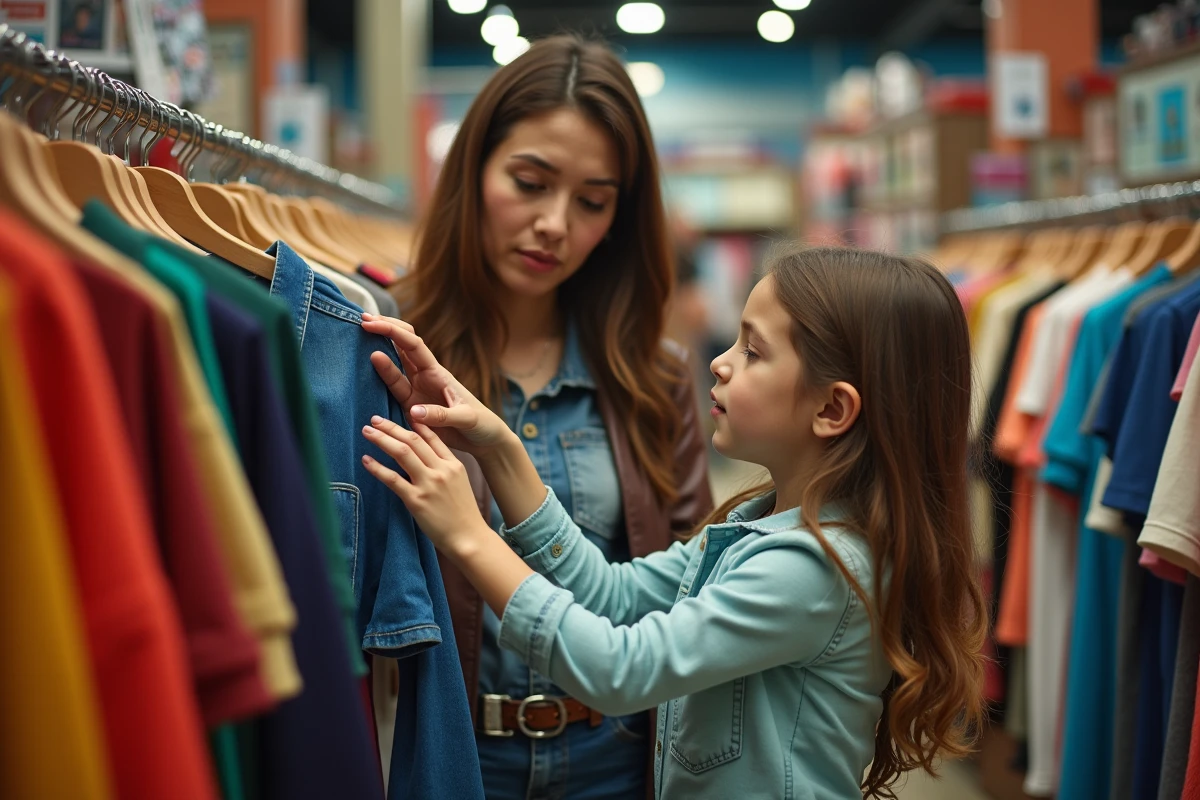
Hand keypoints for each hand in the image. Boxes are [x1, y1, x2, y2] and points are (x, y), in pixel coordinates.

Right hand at [361, 313, 510, 456]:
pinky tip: (364, 367)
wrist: (485, 439)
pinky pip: (392, 387)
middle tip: (361, 320)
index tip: (371, 324)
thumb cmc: (481, 424)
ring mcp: (416, 389)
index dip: (392, 332)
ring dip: (378, 350)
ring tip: (357, 336)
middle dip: (384, 329)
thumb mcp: (466, 418)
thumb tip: (414, 411)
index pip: (412, 345)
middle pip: (401, 345)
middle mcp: (425, 376)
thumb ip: (442, 415)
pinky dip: (379, 375)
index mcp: (437, 373)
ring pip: (394, 363)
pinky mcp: (411, 405)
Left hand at [361, 416, 491, 555]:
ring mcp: (429, 484)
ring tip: (367, 431)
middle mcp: (441, 470)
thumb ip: (443, 468)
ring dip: (382, 439)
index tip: (397, 416)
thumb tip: (423, 458)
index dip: (412, 424)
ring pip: (402, 452)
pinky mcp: (417, 500)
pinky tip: (366, 460)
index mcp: (453, 464)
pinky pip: (393, 479)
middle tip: (374, 419)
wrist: (470, 537)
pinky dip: (377, 467)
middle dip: (391, 427)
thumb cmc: (463, 514)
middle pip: (413, 440)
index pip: (430, 437)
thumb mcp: (459, 483)